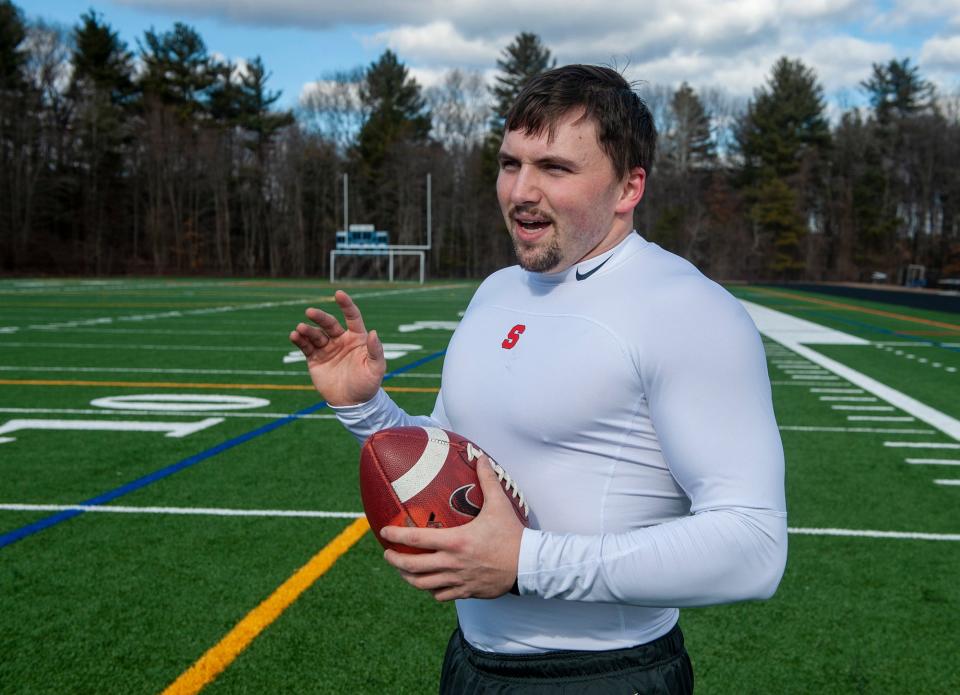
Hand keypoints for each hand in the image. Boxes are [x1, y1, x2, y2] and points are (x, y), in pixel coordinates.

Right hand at [289, 290, 384, 405]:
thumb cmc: (368, 385)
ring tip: (300, 329)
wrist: (353, 403)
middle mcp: (341, 340)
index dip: (346, 305)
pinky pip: (305, 346)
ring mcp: (327, 348)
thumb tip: (374, 332)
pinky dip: (299, 340)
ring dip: (307, 330)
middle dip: (319, 317)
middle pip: (329, 323)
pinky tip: (294, 336)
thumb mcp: (376, 368)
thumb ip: (376, 350)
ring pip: (315, 334)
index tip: (338, 294)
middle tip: (310, 312)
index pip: (352, 317)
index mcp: (357, 338)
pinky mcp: (315, 359)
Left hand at [380, 456, 524, 600]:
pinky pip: (441, 595)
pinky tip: (430, 583)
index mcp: (455, 541)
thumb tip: (481, 458)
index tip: (384, 532)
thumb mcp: (499, 505)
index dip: (396, 535)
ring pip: (422, 585)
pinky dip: (431, 590)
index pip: (416, 539)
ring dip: (408, 577)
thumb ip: (487, 481)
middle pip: (412, 566)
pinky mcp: (466, 592)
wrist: (528, 565)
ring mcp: (457, 580)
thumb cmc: (512, 535)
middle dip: (394, 560)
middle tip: (388, 554)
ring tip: (403, 570)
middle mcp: (451, 563)